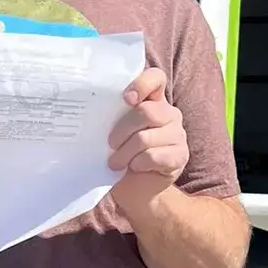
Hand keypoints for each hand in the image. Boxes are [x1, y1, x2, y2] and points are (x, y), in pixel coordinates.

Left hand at [108, 66, 188, 210]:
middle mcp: (170, 114)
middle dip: (121, 130)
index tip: (125, 99)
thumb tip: (87, 107)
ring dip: (124, 153)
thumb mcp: (116, 132)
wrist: (137, 190)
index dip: (141, 84)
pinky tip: (134, 167)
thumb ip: (112, 115)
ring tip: (115, 162)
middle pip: (146, 112)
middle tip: (109, 144)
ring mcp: (178, 135)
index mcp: (153, 101)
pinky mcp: (180, 156)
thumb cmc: (122, 156)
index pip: (155, 78)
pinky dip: (137, 163)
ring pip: (146, 138)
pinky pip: (154, 156)